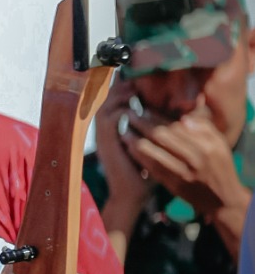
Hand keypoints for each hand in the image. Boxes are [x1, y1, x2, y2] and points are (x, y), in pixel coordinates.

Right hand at [95, 79, 152, 222]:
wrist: (131, 194)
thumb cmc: (142, 171)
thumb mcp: (147, 144)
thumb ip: (151, 128)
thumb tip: (168, 111)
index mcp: (113, 129)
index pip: (114, 100)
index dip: (123, 87)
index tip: (138, 79)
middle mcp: (105, 130)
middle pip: (107, 97)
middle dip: (122, 86)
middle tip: (137, 79)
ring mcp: (104, 136)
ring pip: (107, 104)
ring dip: (121, 95)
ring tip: (135, 89)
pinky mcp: (107, 142)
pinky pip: (111, 118)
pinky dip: (123, 110)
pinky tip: (135, 107)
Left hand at [123, 107, 248, 242]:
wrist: (221, 200)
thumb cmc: (220, 167)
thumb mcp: (219, 145)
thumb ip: (204, 128)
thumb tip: (183, 118)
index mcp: (205, 146)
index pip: (175, 126)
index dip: (156, 116)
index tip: (144, 109)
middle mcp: (193, 159)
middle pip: (160, 136)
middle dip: (141, 123)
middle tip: (129, 114)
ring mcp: (180, 173)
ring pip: (150, 152)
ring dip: (134, 139)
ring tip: (124, 130)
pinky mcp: (171, 184)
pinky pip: (149, 167)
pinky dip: (137, 155)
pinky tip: (129, 147)